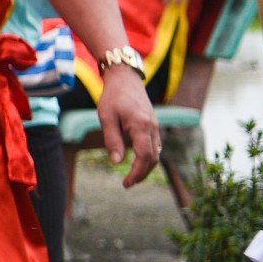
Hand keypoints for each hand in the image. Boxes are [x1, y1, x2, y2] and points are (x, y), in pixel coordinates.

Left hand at [95, 57, 162, 187]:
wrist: (125, 78)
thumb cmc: (112, 96)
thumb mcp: (106, 117)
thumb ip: (112, 139)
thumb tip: (117, 162)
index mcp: (140, 126)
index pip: (144, 157)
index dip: (137, 173)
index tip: (126, 183)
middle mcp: (152, 128)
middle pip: (153, 158)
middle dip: (142, 174)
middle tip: (128, 183)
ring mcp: (155, 126)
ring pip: (156, 153)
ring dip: (146, 167)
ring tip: (132, 176)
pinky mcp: (154, 124)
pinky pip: (155, 145)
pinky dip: (149, 156)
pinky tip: (138, 161)